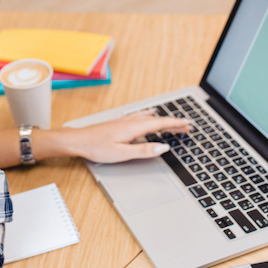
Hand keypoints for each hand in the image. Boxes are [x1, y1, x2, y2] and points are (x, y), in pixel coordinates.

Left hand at [65, 109, 191, 163]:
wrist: (78, 140)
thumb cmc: (96, 147)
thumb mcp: (122, 153)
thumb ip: (144, 150)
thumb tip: (163, 147)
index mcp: (134, 127)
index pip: (160, 124)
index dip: (176, 124)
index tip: (189, 124)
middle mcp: (131, 121)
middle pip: (157, 121)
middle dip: (173, 123)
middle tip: (188, 126)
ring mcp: (125, 121)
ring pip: (150, 119)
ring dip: (163, 121)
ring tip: (174, 123)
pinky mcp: (120, 123)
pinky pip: (141, 117)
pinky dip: (151, 117)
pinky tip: (150, 114)